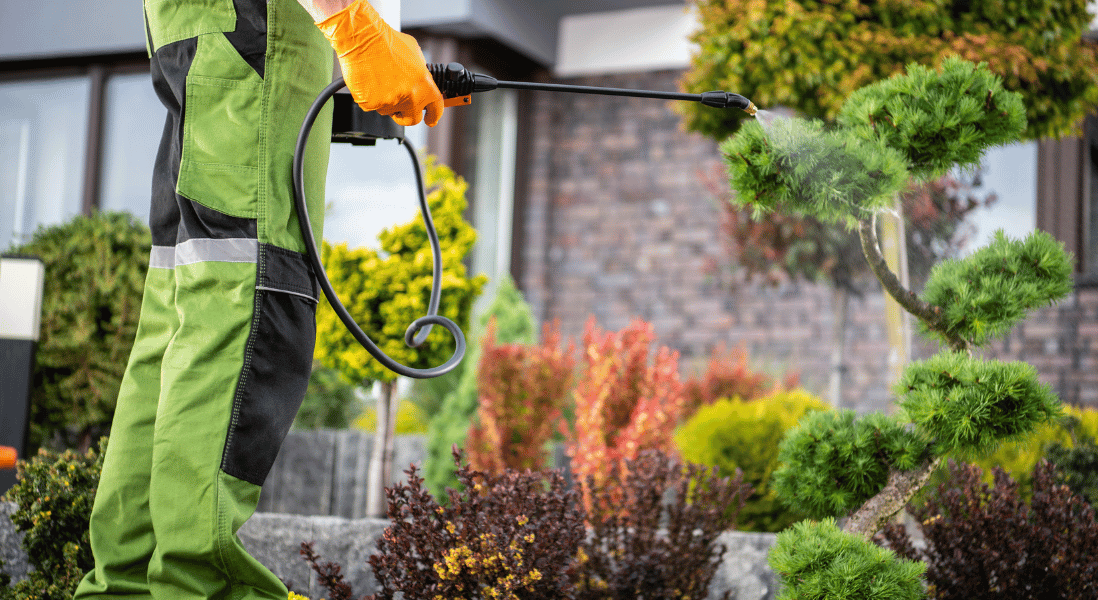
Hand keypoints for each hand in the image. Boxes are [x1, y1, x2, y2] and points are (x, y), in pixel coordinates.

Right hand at [315, 0, 443, 125]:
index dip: (434, 115)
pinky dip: (370, 97)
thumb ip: (420, 71)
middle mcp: (410, 97)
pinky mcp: (371, 105)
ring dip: (386, 101)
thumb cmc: (385, 41)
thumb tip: (420, 80)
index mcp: (424, 84)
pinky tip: (369, 82)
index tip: (430, 119)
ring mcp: (390, 103)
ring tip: (380, 80)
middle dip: (407, 115)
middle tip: (401, 107)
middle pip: (412, 119)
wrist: (362, 39)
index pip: (436, 108)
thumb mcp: (414, 52)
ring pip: (389, 111)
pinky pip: (372, 106)